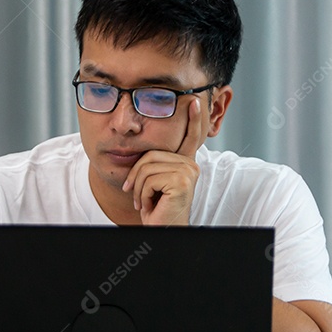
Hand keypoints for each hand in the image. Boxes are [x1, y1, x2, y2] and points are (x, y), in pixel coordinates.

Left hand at [122, 98, 202, 225]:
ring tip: (144, 203)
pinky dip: (142, 195)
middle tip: (138, 196)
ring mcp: (187, 173)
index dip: (193, 119)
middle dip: (136, 176)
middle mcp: (190, 166)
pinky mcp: (181, 182)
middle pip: (150, 154)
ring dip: (137, 189)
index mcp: (185, 163)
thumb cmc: (156, 209)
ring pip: (146, 167)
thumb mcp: (153, 181)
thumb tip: (145, 148)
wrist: (161, 230)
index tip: (195, 101)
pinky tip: (150, 205)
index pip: (190, 138)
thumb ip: (155, 163)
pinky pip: (148, 179)